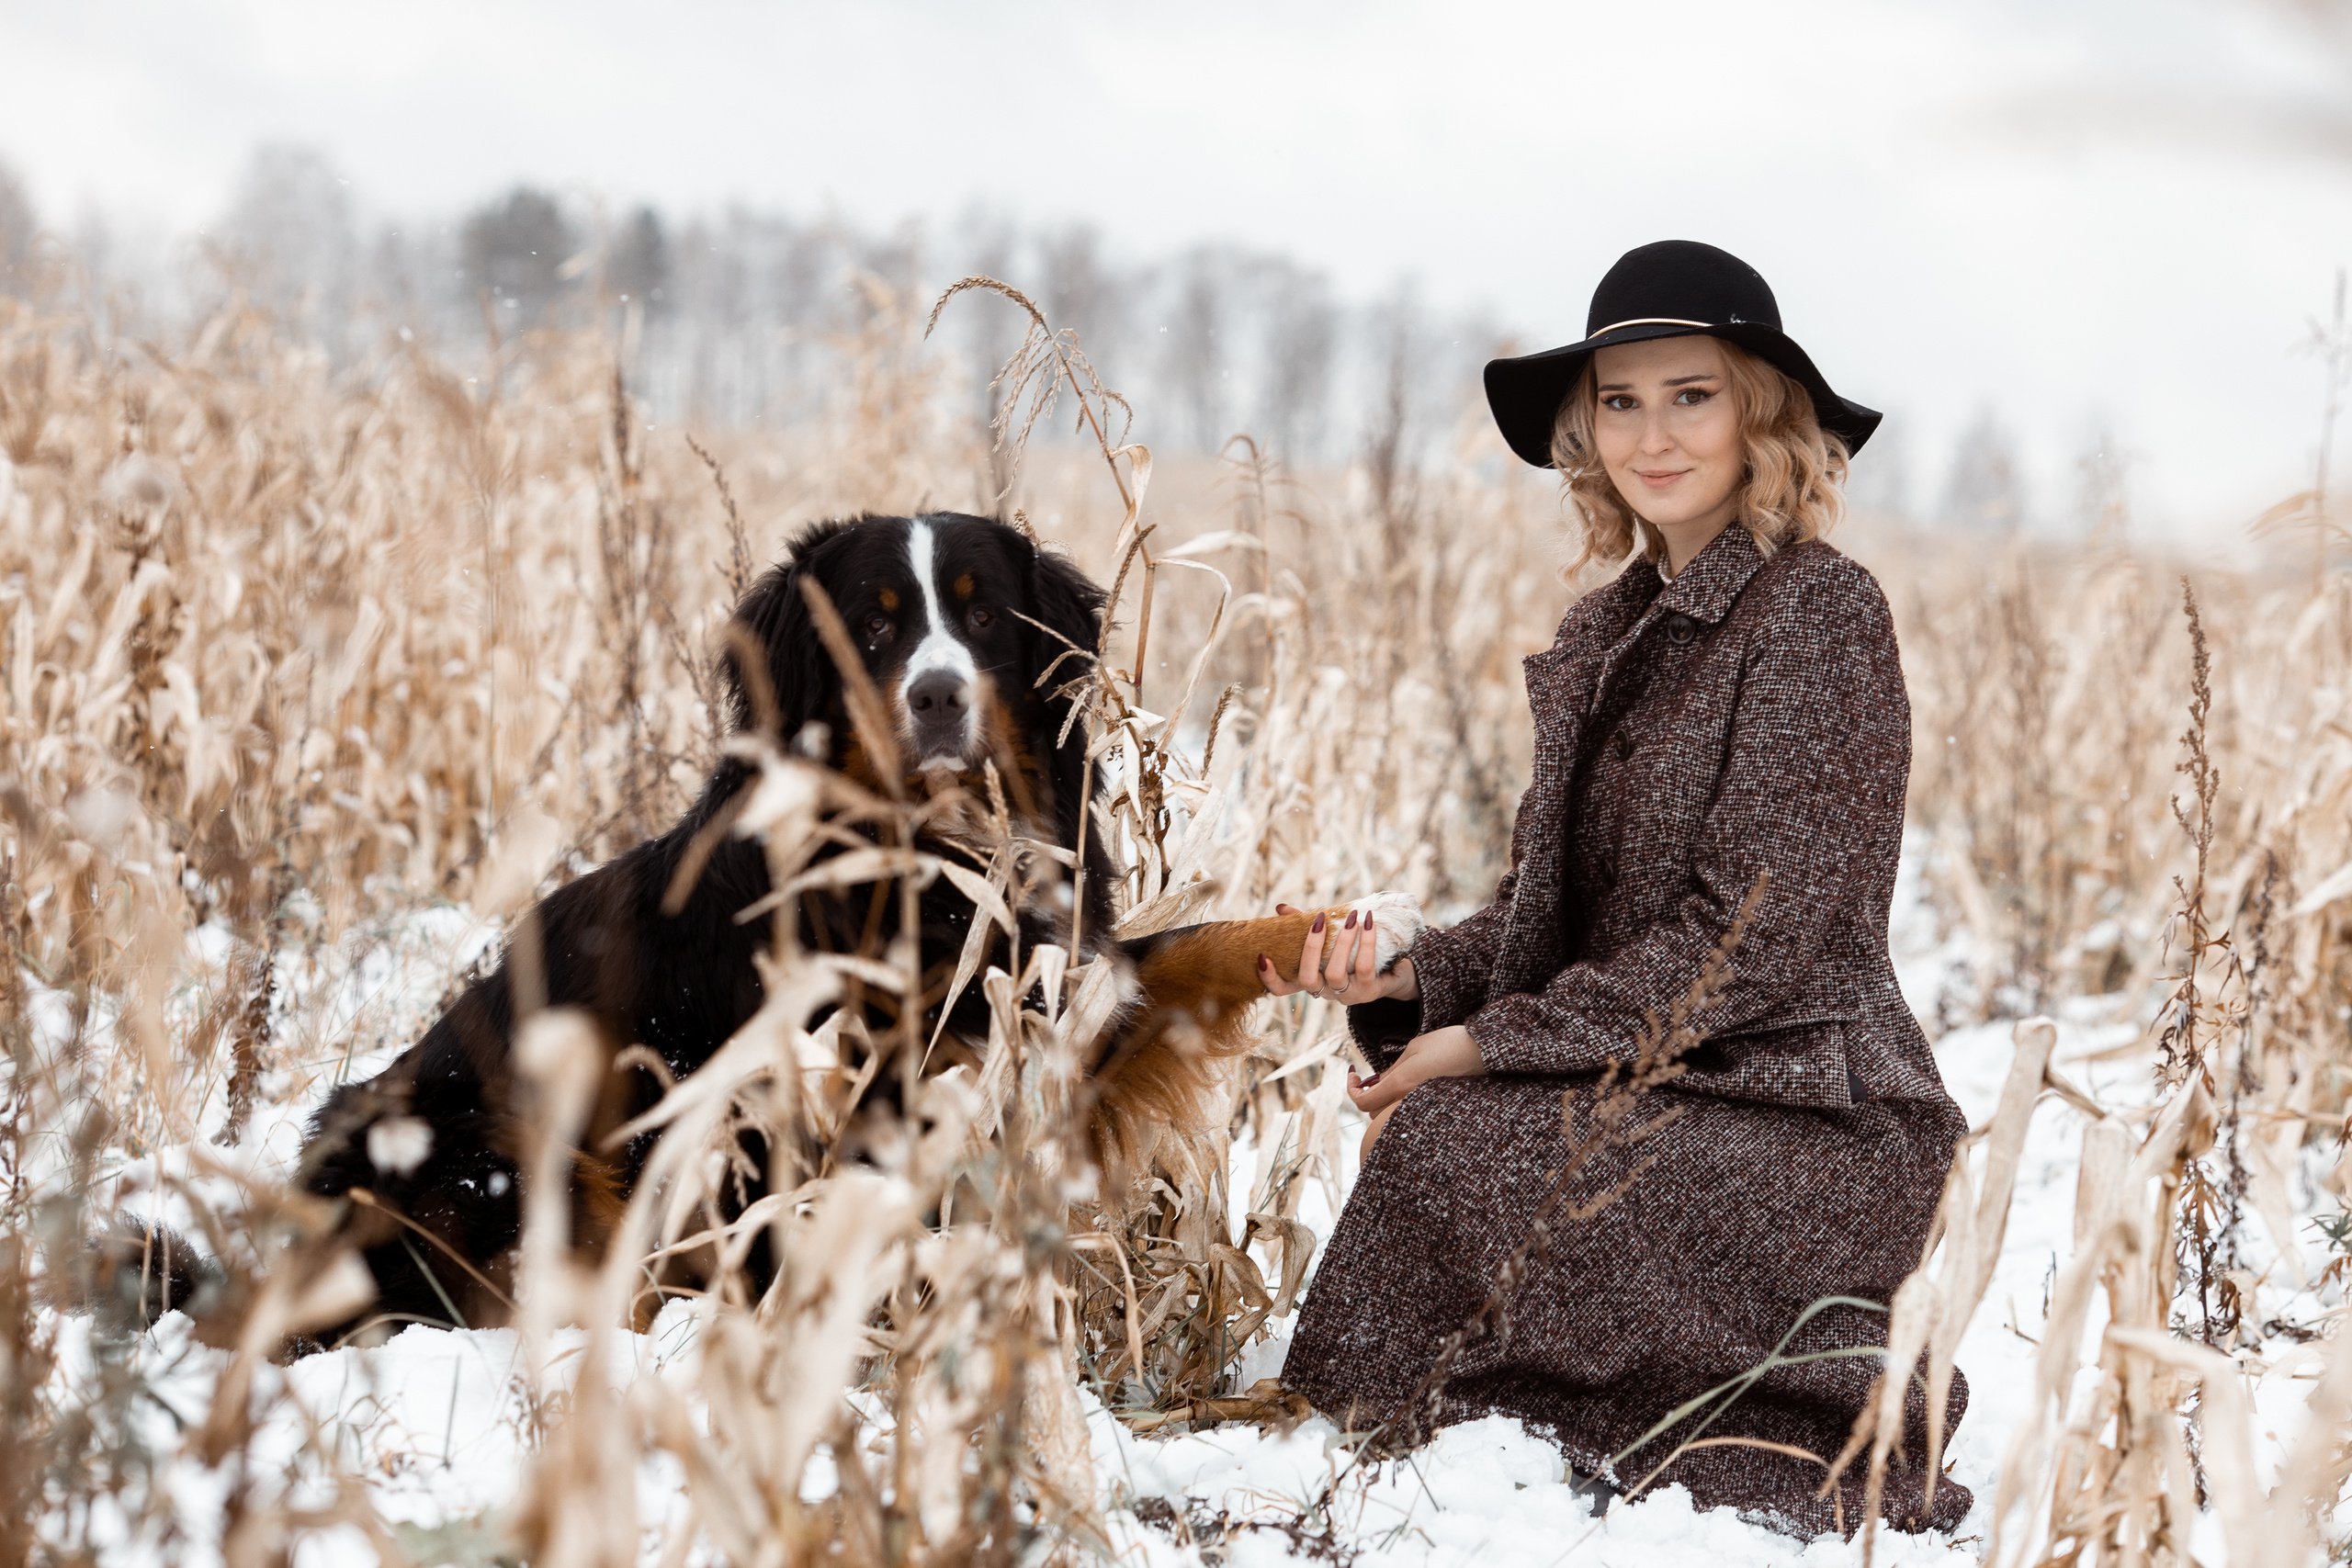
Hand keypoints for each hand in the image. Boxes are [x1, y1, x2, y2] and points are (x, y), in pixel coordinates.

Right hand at [1257, 903, 1419, 1004]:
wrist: (1393, 973)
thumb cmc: (1354, 955)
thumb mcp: (1330, 942)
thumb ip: (1304, 926)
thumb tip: (1281, 908)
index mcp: (1312, 980)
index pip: (1282, 989)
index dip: (1269, 977)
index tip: (1262, 956)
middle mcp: (1325, 992)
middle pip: (1307, 979)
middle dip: (1311, 948)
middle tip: (1319, 920)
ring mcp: (1347, 995)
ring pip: (1335, 973)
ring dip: (1342, 942)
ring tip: (1351, 917)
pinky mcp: (1369, 990)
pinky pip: (1364, 966)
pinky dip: (1366, 942)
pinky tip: (1368, 922)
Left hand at [1346, 1025, 1484, 1115]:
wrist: (1484, 1052)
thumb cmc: (1449, 1044)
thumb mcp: (1414, 1049)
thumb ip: (1393, 1069)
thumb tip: (1378, 1082)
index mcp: (1401, 1084)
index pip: (1363, 1101)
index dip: (1351, 1090)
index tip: (1353, 1074)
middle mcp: (1410, 1101)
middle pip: (1374, 1113)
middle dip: (1367, 1096)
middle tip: (1369, 1078)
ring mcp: (1424, 1108)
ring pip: (1391, 1117)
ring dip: (1384, 1102)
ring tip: (1389, 1081)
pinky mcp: (1435, 1110)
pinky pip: (1409, 1114)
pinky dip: (1401, 1105)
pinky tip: (1408, 1087)